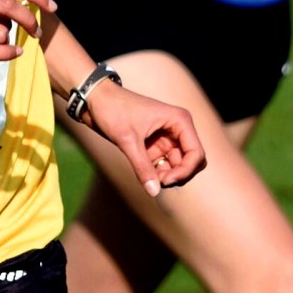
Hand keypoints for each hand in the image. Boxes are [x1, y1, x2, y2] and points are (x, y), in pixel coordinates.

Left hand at [81, 75, 205, 199]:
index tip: (165, 181)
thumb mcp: (127, 140)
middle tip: (158, 181)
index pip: (196, 154)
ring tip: (149, 178)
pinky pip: (165, 166)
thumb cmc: (113, 111)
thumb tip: (154, 192)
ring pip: (179, 166)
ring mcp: (167, 138)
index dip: (185, 172)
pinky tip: (145, 175)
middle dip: (178, 175)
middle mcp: (178, 129)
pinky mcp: (156, 146)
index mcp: (179, 121)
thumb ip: (142, 167)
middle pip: (191, 162)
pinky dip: (158, 174)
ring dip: (167, 176)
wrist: (96, 100)